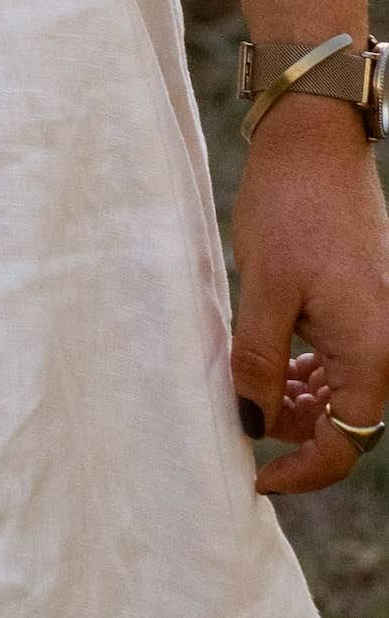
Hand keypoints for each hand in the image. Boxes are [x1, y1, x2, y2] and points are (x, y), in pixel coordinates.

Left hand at [232, 101, 388, 497]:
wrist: (315, 142)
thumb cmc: (291, 207)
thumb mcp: (263, 291)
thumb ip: (257, 364)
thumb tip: (251, 424)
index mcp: (371, 352)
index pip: (344, 445)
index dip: (299, 470)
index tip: (254, 476)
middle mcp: (387, 346)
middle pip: (347, 423)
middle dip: (296, 432)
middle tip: (242, 416)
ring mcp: (380, 325)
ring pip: (344, 394)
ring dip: (301, 402)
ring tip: (252, 385)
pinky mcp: (367, 306)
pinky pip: (344, 362)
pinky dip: (310, 372)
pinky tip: (275, 361)